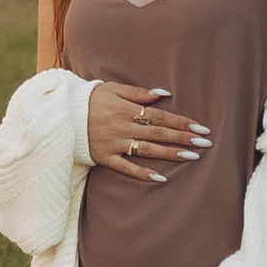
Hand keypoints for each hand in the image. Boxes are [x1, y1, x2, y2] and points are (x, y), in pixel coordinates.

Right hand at [88, 83, 212, 186]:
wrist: (61, 116)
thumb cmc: (89, 99)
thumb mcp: (112, 88)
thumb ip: (138, 92)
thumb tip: (164, 94)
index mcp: (126, 109)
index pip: (160, 116)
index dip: (181, 122)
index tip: (200, 127)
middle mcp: (123, 127)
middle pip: (158, 133)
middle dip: (183, 138)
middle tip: (205, 143)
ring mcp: (114, 144)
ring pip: (147, 150)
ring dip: (170, 154)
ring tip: (192, 157)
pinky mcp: (105, 158)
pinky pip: (126, 168)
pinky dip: (143, 173)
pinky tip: (161, 178)